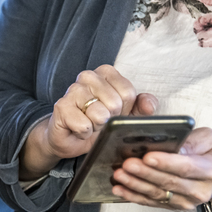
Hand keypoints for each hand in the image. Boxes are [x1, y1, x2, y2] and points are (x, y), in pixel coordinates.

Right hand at [20, 65, 157, 179]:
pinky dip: (84, 134)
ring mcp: (73, 90)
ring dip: (96, 127)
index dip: (124, 110)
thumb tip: (149, 105)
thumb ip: (141, 108)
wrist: (69, 138)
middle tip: (99, 121)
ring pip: (100, 115)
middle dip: (110, 120)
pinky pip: (84, 126)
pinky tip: (77, 129)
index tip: (113, 113)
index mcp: (106, 73)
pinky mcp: (62, 107)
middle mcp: (88, 76)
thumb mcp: (124, 116)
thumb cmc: (97, 123)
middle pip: (115, 104)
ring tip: (89, 124)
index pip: (128, 92)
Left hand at [111, 127, 211, 210]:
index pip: (186, 167)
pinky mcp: (175, 206)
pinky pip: (152, 202)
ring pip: (157, 194)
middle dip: (145, 173)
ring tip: (119, 175)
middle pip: (168, 182)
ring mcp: (187, 201)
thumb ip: (189, 142)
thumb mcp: (208, 139)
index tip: (147, 156)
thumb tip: (168, 146)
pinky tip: (120, 189)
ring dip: (135, 185)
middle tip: (126, 164)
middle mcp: (201, 190)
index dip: (165, 163)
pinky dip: (134, 196)